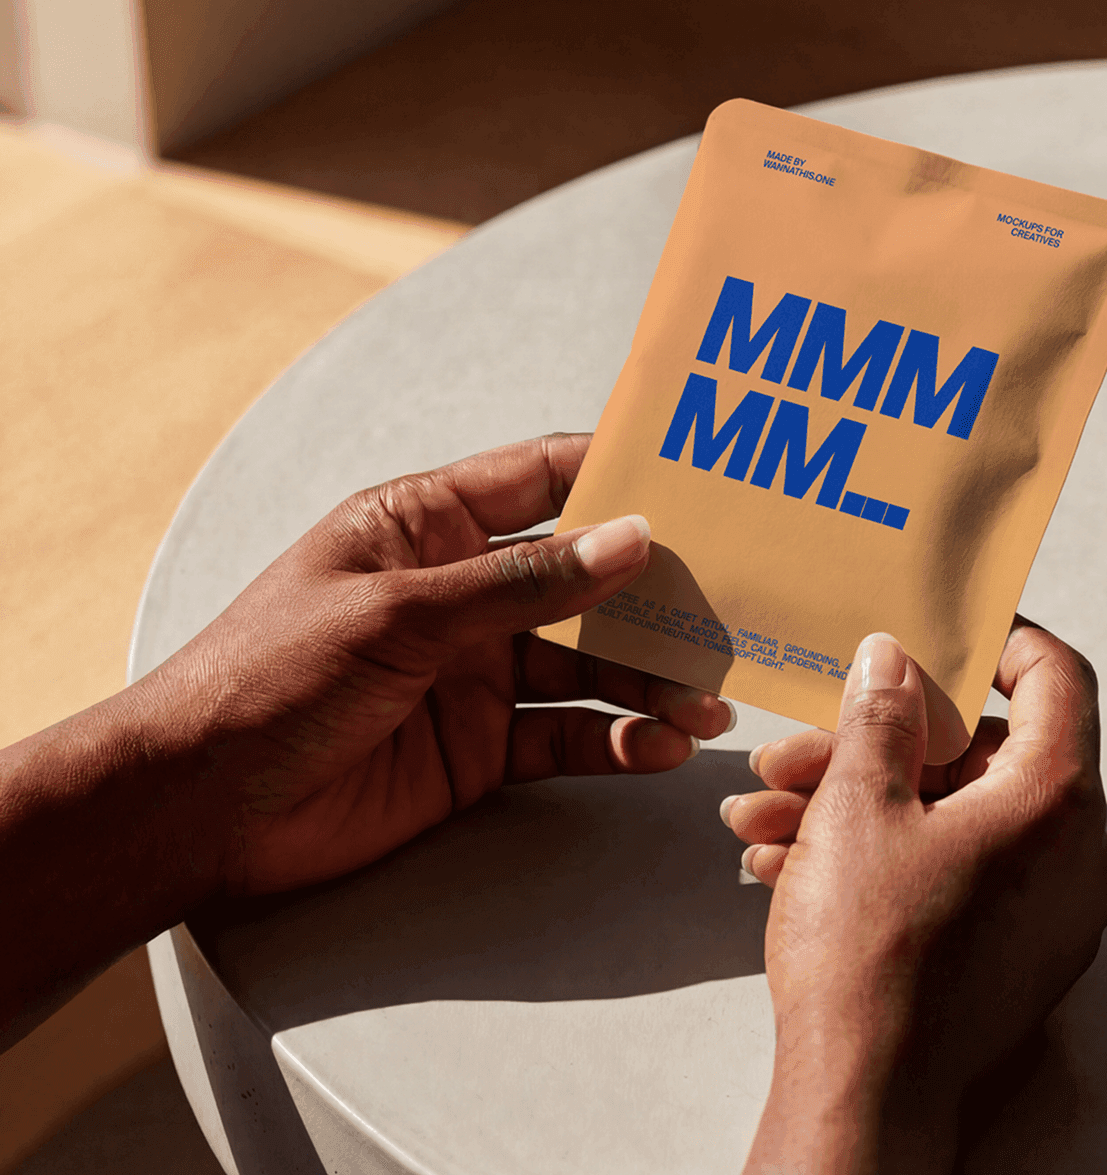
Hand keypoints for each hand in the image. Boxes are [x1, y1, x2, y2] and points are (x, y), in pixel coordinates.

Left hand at [133, 432, 732, 894]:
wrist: (197, 807)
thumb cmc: (269, 677)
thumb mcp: (399, 613)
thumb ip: (521, 583)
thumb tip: (631, 540)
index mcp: (427, 526)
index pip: (542, 479)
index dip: (620, 475)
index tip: (703, 478)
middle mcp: (463, 592)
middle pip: (585, 580)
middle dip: (657, 596)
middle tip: (732, 611)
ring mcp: (475, 671)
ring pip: (589, 663)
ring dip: (651, 680)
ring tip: (710, 702)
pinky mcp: (482, 747)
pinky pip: (569, 735)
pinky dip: (620, 741)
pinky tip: (663, 747)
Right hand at [725, 620, 1106, 1173]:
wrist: (864, 1105)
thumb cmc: (872, 969)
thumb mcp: (857, 808)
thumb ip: (880, 717)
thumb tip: (895, 663)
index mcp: (1055, 803)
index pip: (1058, 678)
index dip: (1002, 639)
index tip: (949, 628)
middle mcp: (1074, 857)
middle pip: (985, 756)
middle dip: (879, 744)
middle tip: (803, 747)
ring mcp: (1050, 915)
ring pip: (954, 820)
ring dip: (859, 804)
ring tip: (767, 813)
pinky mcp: (1015, 957)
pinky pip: (956, 875)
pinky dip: (885, 857)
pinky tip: (791, 862)